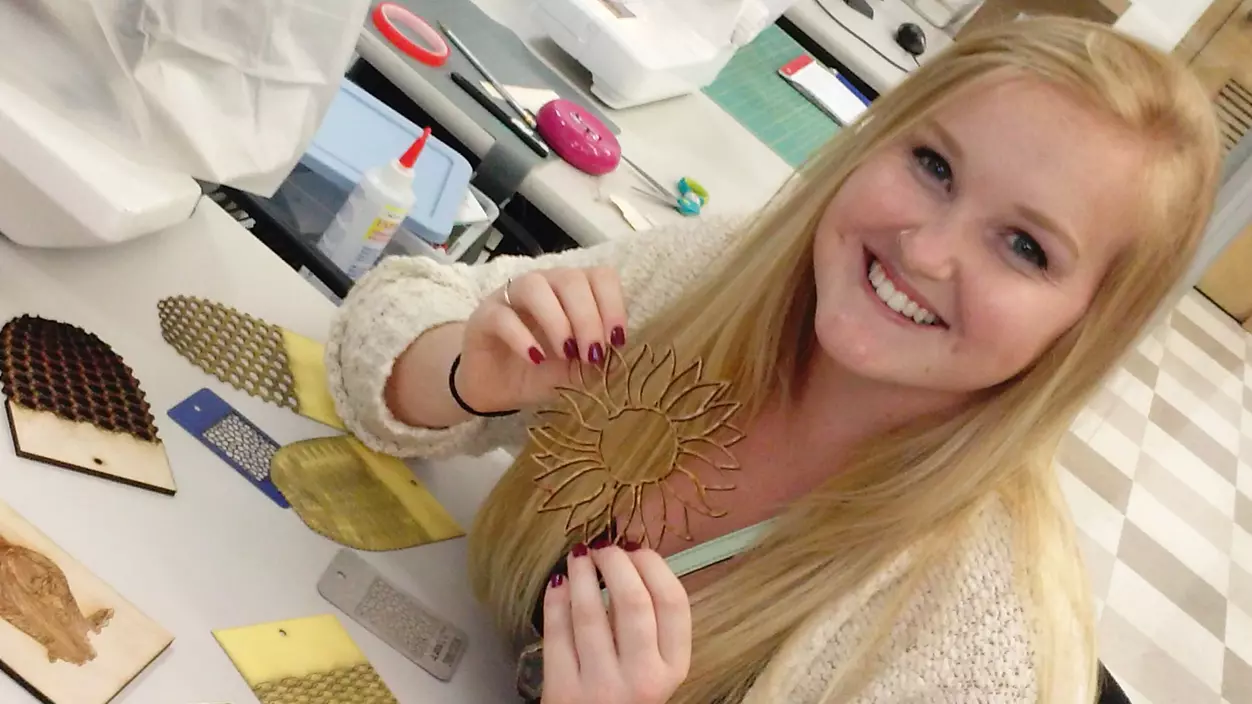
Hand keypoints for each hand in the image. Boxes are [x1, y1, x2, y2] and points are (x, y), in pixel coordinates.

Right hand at [456, 267, 626, 411]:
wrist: (496, 388)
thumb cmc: (540, 371)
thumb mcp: (577, 371)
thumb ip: (597, 362)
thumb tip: (618, 360)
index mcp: (572, 292)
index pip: (599, 276)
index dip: (613, 304)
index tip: (616, 340)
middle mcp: (544, 285)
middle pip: (570, 279)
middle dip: (588, 318)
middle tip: (591, 354)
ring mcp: (511, 296)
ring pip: (535, 287)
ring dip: (557, 321)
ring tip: (565, 354)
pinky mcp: (484, 316)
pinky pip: (503, 316)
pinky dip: (523, 337)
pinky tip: (535, 359)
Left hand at [542, 542, 691, 703]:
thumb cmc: (626, 693)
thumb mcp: (653, 666)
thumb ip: (651, 623)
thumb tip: (631, 556)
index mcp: (673, 668)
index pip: (673, 603)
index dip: (654, 566)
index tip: (637, 548)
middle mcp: (643, 679)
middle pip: (633, 603)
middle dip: (616, 563)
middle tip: (603, 546)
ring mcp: (601, 686)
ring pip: (590, 614)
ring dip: (583, 574)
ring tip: (578, 556)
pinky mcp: (563, 690)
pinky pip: (556, 633)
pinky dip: (556, 600)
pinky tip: (558, 583)